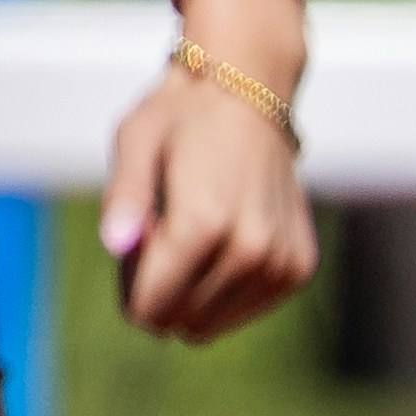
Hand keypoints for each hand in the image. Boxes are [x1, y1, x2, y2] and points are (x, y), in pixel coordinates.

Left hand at [102, 22, 320, 345]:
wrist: (251, 92)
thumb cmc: (181, 117)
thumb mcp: (135, 144)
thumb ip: (122, 199)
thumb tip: (116, 245)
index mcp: (205, 224)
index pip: (149, 305)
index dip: (128, 285)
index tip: (135, 242)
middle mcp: (250, 249)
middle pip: (178, 318)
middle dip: (156, 289)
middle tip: (160, 235)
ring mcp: (280, 262)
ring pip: (210, 322)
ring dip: (191, 291)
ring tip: (193, 235)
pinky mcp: (299, 267)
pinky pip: (244, 309)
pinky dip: (223, 291)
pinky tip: (221, 245)